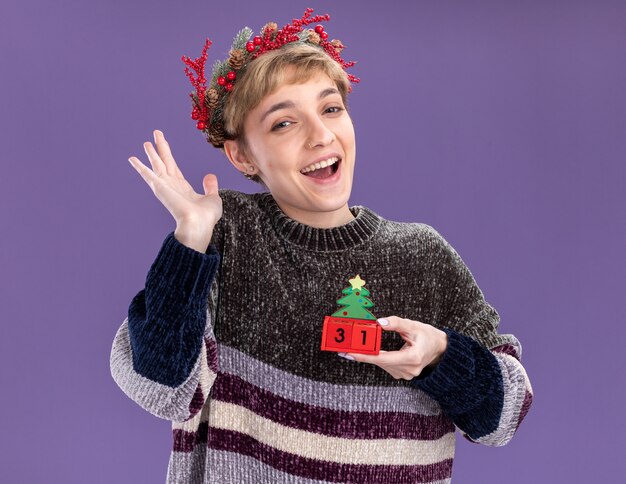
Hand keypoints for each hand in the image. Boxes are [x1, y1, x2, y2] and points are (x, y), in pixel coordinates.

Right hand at [128, 130, 222, 249]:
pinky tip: (132, 158)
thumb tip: (210, 175)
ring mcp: (165, 186)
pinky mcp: (159, 188)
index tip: (164, 144)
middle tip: (156, 132)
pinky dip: (139, 166)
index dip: (168, 155)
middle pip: (165, 161)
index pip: (174, 167)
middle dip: (160, 147)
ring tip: (146, 142)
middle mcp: (172, 186)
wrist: (199, 224)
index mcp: (183, 187)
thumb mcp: (212, 198)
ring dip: (152, 153)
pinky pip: (147, 174)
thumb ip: (210, 186)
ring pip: (157, 165)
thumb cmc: (207, 217)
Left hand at [339, 316, 447, 379]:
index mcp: (413, 357)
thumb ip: (396, 323)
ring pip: (381, 364)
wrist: (440, 349)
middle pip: (380, 361)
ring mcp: (406, 374)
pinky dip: (377, 357)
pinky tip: (369, 351)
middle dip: (363, 354)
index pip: (383, 358)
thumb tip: (378, 322)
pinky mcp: (402, 374)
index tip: (349, 353)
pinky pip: (385, 365)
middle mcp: (409, 369)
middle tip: (343, 348)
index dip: (365, 355)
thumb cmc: (428, 335)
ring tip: (354, 347)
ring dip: (369, 355)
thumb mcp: (413, 325)